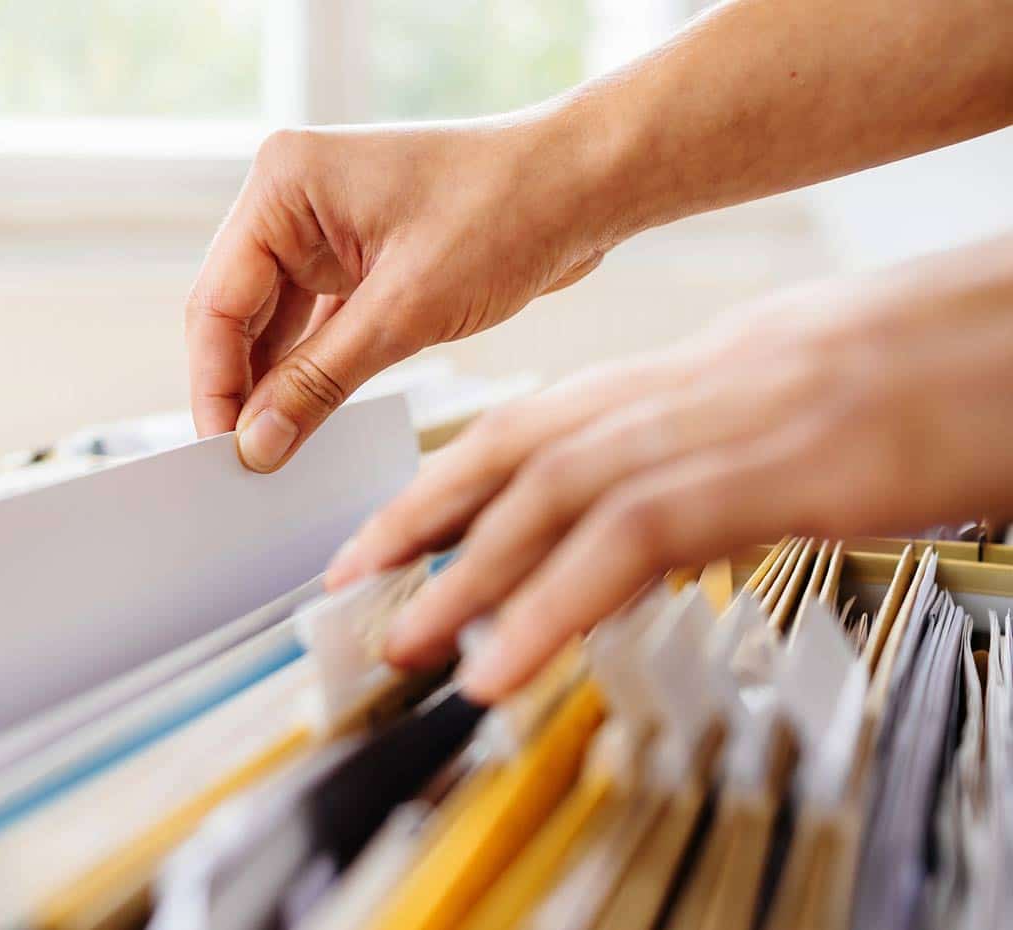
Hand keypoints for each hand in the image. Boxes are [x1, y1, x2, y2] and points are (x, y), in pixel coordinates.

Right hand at [185, 111, 627, 470]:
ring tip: (277, 453)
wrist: (588, 184)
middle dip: (243, 388)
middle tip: (245, 465)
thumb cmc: (508, 212)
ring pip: (276, 325)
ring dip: (279, 386)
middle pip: (238, 314)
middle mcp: (294, 200)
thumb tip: (258, 444)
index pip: (218, 300)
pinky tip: (310, 419)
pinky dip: (316, 371)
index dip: (215, 383)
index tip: (222, 451)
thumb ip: (319, 381)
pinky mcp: (360, 258)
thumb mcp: (406, 311)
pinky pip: (317, 325)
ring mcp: (326, 229)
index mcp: (285, 183)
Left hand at [325, 234, 1012, 701]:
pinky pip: (631, 542)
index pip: (534, 423)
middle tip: (355, 582)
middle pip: (516, 449)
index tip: (390, 528)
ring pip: (551, 496)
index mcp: (679, 378)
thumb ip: (700, 461)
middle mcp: (679, 391)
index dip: (447, 477)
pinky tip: (504, 659)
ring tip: (406, 639)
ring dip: (466, 574)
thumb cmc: (923, 372)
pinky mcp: (770, 473)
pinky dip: (552, 606)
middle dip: (421, 518)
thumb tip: (641, 524)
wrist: (1010, 334)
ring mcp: (720, 425)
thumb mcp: (784, 412)